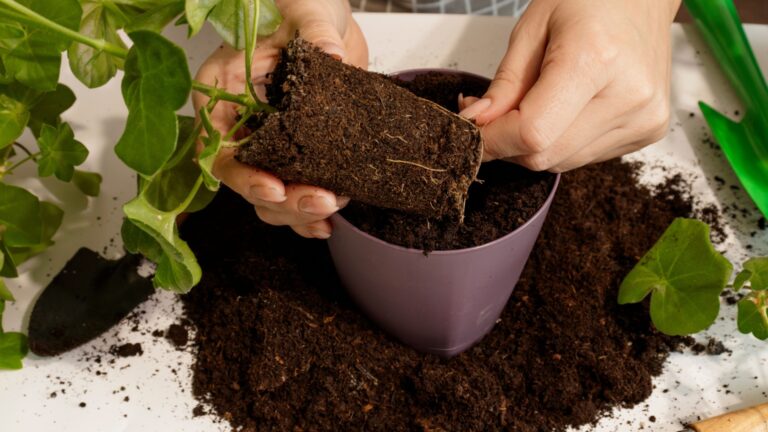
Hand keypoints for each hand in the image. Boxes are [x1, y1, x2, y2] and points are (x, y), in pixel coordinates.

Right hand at [193, 0, 367, 238]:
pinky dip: (307, 215)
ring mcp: (267, 143)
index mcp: (222, 92)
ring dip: (298, 211)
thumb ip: (315, 33)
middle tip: (324, 200)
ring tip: (335, 204)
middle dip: (284, 200)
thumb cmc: (298, 8)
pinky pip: (292, 193)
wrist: (325, 19)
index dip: (243, 175)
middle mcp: (239, 124)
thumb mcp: (305, 13)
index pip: (219, 147)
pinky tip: (326, 225)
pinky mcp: (294, 153)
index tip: (275, 188)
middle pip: (246, 180)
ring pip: (269, 195)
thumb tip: (332, 56)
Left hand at [459, 0, 680, 171]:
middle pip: (545, 155)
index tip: (470, 130)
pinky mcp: (648, 130)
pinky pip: (584, 156)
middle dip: (507, 143)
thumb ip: (504, 83)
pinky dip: (562, 141)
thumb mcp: (532, 28)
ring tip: (531, 104)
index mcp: (596, 60)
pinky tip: (565, 109)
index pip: (532, 132)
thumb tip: (477, 123)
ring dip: (534, 143)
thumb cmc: (590, 0)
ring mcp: (643, 117)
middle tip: (492, 115)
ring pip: (562, 162)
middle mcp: (628, 96)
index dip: (493, 140)